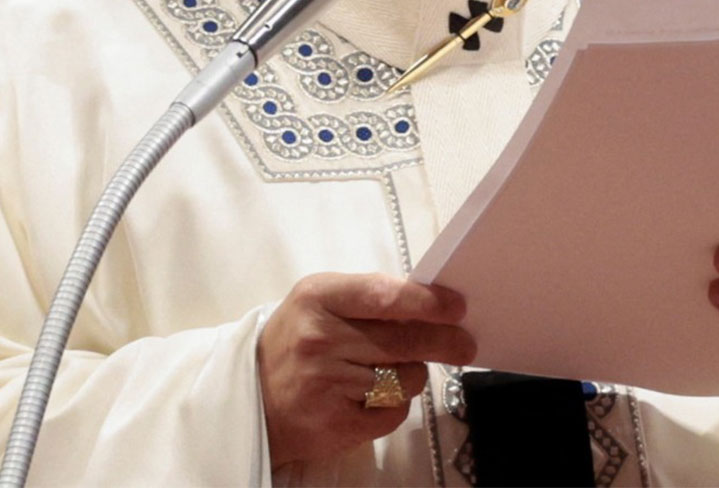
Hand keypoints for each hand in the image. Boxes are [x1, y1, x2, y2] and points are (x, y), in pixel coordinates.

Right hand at [258, 272, 476, 469]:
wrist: (253, 398)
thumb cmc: (296, 341)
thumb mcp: (320, 302)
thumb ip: (369, 297)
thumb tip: (431, 303)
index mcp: (317, 297)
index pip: (383, 296)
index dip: (426, 302)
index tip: (457, 307)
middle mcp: (320, 338)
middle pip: (403, 340)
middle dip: (444, 342)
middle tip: (465, 344)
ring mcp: (327, 383)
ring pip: (404, 378)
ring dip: (411, 374)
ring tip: (389, 370)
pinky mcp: (337, 423)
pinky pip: (393, 412)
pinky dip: (394, 404)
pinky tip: (373, 396)